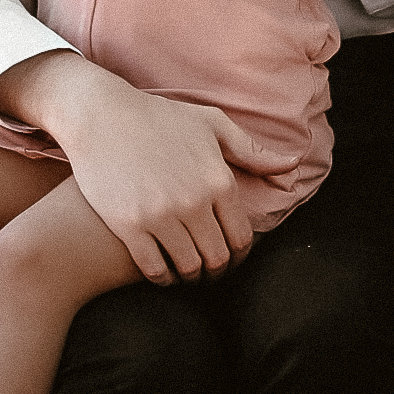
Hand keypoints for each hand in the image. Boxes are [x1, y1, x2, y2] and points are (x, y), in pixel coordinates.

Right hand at [0, 54, 258, 280]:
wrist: (101, 115)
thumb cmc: (159, 117)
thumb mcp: (212, 124)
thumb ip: (253, 151)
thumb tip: (293, 164)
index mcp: (218, 180)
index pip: (242, 236)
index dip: (240, 255)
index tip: (231, 258)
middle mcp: (194, 200)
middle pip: (218, 257)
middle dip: (218, 270)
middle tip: (211, 272)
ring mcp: (160, 215)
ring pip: (189, 267)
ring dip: (192, 277)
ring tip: (188, 274)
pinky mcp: (129, 225)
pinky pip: (155, 269)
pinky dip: (163, 278)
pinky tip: (162, 272)